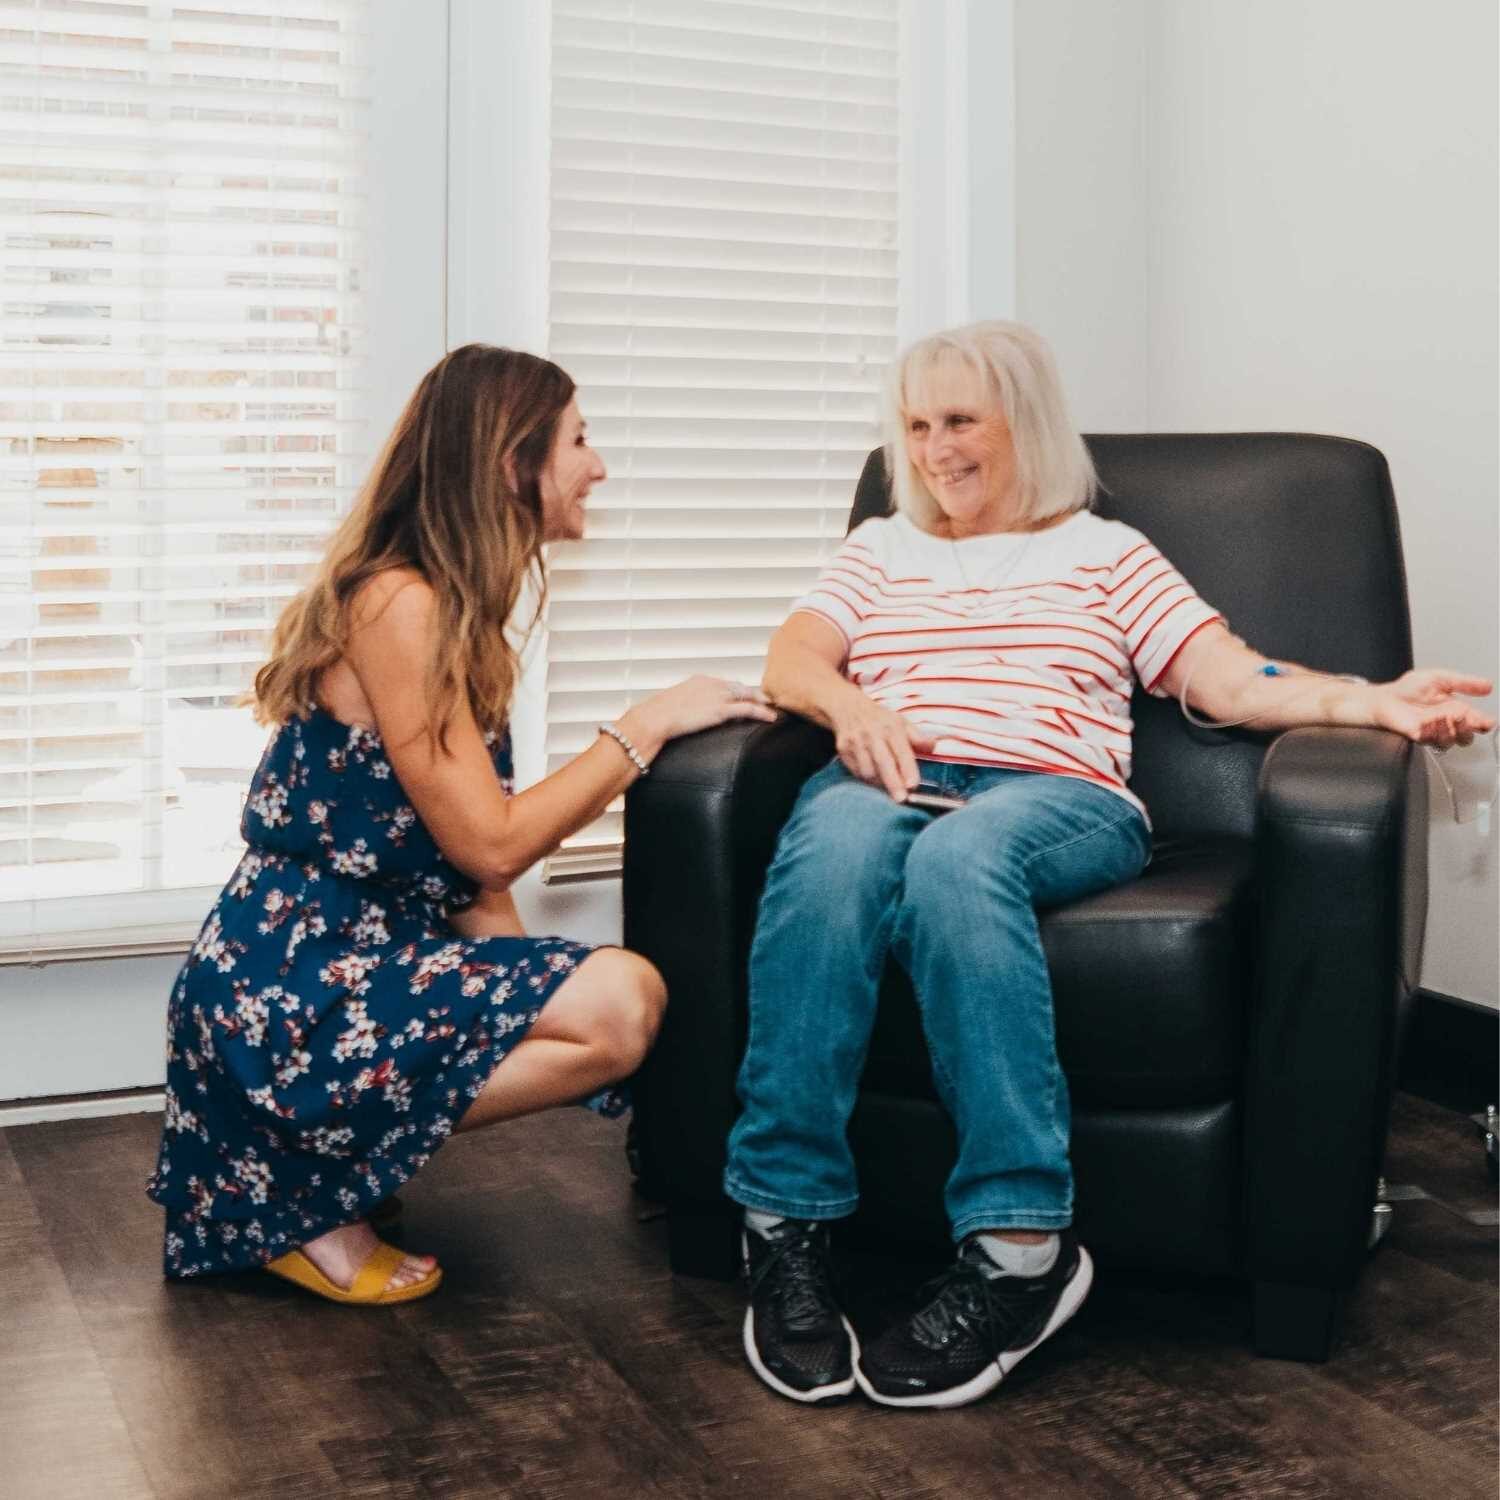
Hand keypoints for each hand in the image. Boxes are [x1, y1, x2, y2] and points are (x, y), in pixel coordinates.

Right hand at [622, 675, 776, 755]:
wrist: (652, 719)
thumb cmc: (655, 717)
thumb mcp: (671, 705)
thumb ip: (683, 707)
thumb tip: (682, 717)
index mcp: (698, 680)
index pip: (725, 683)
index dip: (738, 690)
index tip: (747, 696)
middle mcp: (710, 684)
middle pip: (739, 687)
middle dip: (754, 693)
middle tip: (767, 700)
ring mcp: (716, 696)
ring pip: (748, 696)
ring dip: (762, 702)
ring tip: (774, 708)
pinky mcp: (720, 710)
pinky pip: (747, 709)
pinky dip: (762, 712)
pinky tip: (771, 718)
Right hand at [829, 687, 935, 800]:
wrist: (848, 708)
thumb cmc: (880, 719)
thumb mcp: (902, 722)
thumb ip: (918, 737)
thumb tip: (933, 746)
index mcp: (890, 727)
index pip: (901, 750)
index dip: (907, 768)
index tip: (913, 784)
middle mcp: (872, 734)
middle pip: (883, 762)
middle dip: (893, 783)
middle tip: (901, 798)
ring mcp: (856, 742)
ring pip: (868, 770)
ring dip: (880, 783)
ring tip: (889, 788)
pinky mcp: (844, 750)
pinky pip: (856, 771)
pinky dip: (868, 779)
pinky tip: (876, 780)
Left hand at [1369, 669, 1495, 747]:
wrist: (1385, 697)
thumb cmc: (1409, 688)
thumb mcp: (1440, 678)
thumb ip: (1464, 682)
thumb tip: (1488, 685)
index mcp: (1457, 709)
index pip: (1477, 722)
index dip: (1484, 724)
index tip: (1485, 721)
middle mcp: (1447, 723)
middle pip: (1467, 737)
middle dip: (1467, 730)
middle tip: (1460, 717)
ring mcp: (1434, 731)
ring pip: (1451, 741)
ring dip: (1449, 730)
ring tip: (1441, 717)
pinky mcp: (1419, 736)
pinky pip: (1431, 741)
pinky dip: (1432, 732)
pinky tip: (1428, 722)